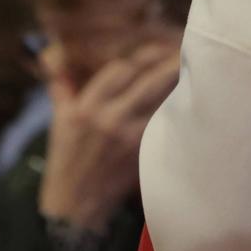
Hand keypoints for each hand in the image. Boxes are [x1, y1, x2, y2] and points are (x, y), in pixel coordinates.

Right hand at [37, 32, 183, 231]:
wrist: (75, 203)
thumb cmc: (66, 158)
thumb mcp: (59, 120)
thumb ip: (62, 86)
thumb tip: (57, 54)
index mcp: (84, 108)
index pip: (120, 69)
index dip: (140, 56)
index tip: (153, 48)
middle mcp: (108, 119)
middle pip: (147, 80)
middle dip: (168, 61)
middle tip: (184, 48)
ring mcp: (129, 136)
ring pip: (162, 99)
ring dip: (178, 82)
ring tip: (192, 66)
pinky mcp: (144, 152)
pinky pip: (165, 122)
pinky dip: (177, 108)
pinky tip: (188, 99)